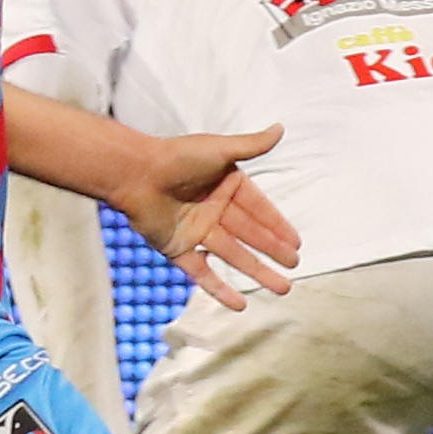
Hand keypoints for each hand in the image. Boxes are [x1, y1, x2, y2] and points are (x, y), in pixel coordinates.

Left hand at [116, 124, 300, 310]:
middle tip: (294, 266)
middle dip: (273, 251)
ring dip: (258, 271)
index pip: (259, 210)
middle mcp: (213, 209)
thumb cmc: (177, 157)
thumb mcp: (220, 149)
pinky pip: (203, 273)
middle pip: (250, 235)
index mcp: (225, 186)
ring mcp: (196, 231)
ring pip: (233, 256)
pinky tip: (240, 305)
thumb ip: (251, 145)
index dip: (277, 226)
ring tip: (282, 287)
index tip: (296, 243)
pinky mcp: (178, 249)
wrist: (136, 175)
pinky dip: (220, 289)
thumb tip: (280, 128)